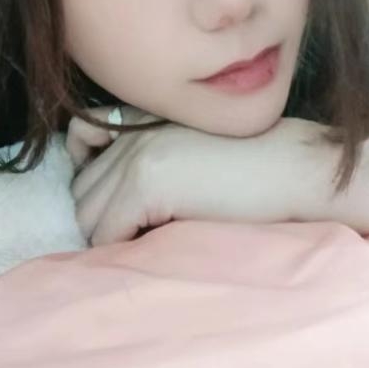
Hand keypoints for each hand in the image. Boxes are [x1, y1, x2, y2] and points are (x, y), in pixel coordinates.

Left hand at [69, 113, 328, 246]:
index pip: (79, 140)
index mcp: (139, 117)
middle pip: (80, 188)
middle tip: (138, 231)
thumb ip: (150, 154)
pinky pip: (105, 234)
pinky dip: (123, 250)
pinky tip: (158, 243)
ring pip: (86, 215)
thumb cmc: (252, 164)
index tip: (116, 198)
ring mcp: (135, 157)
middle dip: (103, 215)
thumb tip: (115, 203)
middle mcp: (129, 133)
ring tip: (149, 239)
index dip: (92, 175)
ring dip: (111, 236)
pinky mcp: (146, 185)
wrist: (289, 166)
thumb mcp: (189, 146)